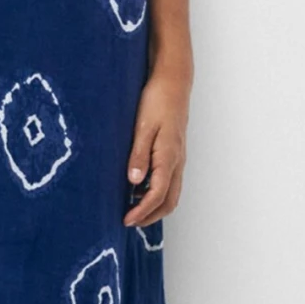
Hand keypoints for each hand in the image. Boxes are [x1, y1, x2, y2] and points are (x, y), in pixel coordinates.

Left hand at [122, 61, 191, 227]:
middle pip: (169, 201)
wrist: (174, 82)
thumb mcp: (143, 126)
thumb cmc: (157, 100)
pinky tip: (139, 188)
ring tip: (133, 209)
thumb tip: (133, 182)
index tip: (126, 220)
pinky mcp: (175, 152)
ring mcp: (179, 158)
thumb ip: (138, 155)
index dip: (142, 211)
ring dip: (155, 206)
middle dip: (151, 216)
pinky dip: (158, 193)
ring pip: (172, 192)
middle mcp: (177, 161)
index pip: (157, 195)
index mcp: (169, 157)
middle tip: (129, 221)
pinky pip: (170, 181)